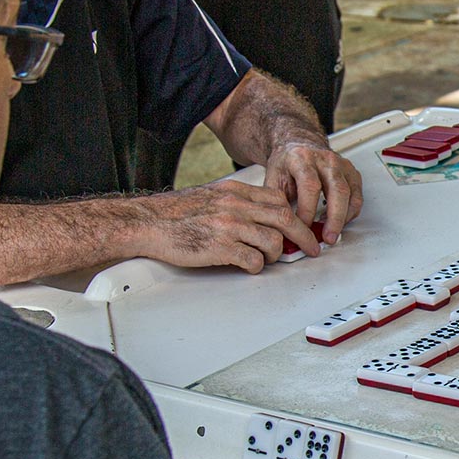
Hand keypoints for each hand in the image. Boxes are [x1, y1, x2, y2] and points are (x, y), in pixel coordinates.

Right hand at [133, 178, 319, 271]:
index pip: (279, 200)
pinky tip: (249, 265)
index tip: (302, 226)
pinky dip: (257, 266)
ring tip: (267, 258)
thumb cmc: (175, 213)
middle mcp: (236, 206)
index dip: (295, 215)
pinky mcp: (221, 248)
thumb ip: (237, 202)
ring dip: (276, 254)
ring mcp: (229, 226)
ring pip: (274, 241)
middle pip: (285, 219)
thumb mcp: (212, 196)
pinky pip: (254, 260)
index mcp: (235, 191)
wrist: (148, 222)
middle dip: (304, 236)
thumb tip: (261, 214)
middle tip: (311, 248)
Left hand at [263, 139, 362, 243]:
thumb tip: (283, 228)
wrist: (298, 146)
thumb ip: (278, 203)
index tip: (302, 229)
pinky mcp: (351, 173)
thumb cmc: (286, 163)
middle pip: (337, 190)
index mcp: (302, 159)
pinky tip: (339, 222)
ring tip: (332, 234)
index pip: (310, 186)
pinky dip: (350, 213)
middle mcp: (325, 159)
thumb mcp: (273, 179)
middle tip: (328, 238)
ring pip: (350, 194)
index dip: (308, 211)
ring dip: (343, 219)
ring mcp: (341, 165)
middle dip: (334, 218)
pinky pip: (357, 197)